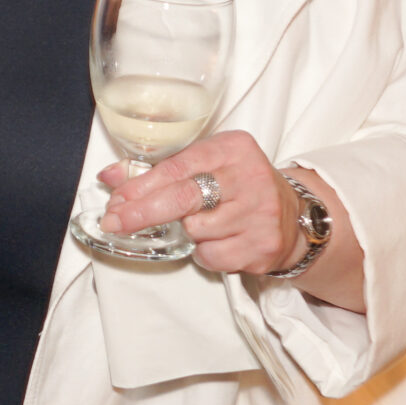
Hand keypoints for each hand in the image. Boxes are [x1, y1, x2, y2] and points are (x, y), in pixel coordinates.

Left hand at [99, 129, 301, 278]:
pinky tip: (221, 240)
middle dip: (142, 213)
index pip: (177, 167)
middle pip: (183, 198)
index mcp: (233, 148)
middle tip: (114, 222)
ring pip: (196, 230)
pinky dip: (205, 253)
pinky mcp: (263, 246)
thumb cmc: (239, 188)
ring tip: (206, 224)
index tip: (115, 201)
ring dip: (188, 233)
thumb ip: (159, 171)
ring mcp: (260, 213)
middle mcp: (250, 177)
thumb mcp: (206, 166)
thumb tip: (110, 178)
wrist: (295, 218)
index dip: (140, 186)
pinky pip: (212, 256)